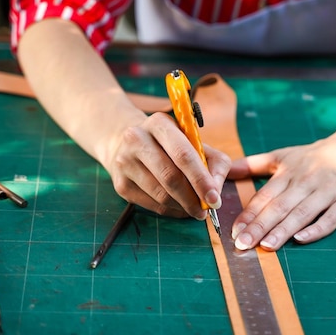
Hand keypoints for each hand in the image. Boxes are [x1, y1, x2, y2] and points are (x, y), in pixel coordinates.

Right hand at [106, 112, 230, 219]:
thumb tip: (215, 192)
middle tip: (206, 211)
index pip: (183, 154)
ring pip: (161, 194)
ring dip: (183, 207)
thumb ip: (214, 163)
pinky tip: (179, 207)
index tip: (214, 199)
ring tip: (195, 209)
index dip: (201, 179)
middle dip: (193, 198)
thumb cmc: (170, 146)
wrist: (127, 145)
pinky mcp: (120, 184)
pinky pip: (152, 205)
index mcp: (159, 123)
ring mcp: (125, 162)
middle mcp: (137, 139)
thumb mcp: (194, 143)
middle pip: (170, 176)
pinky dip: (171, 211)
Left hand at [228, 134, 335, 250]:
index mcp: (289, 172)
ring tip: (266, 246)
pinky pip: (332, 217)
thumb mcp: (284, 155)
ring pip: (303, 212)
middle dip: (260, 226)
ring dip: (284, 230)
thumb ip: (254, 164)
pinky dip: (318, 228)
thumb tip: (225, 169)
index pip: (265, 196)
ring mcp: (328, 190)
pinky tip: (302, 238)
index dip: (249, 214)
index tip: (234, 231)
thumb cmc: (315, 156)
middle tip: (243, 244)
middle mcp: (306, 181)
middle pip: (280, 206)